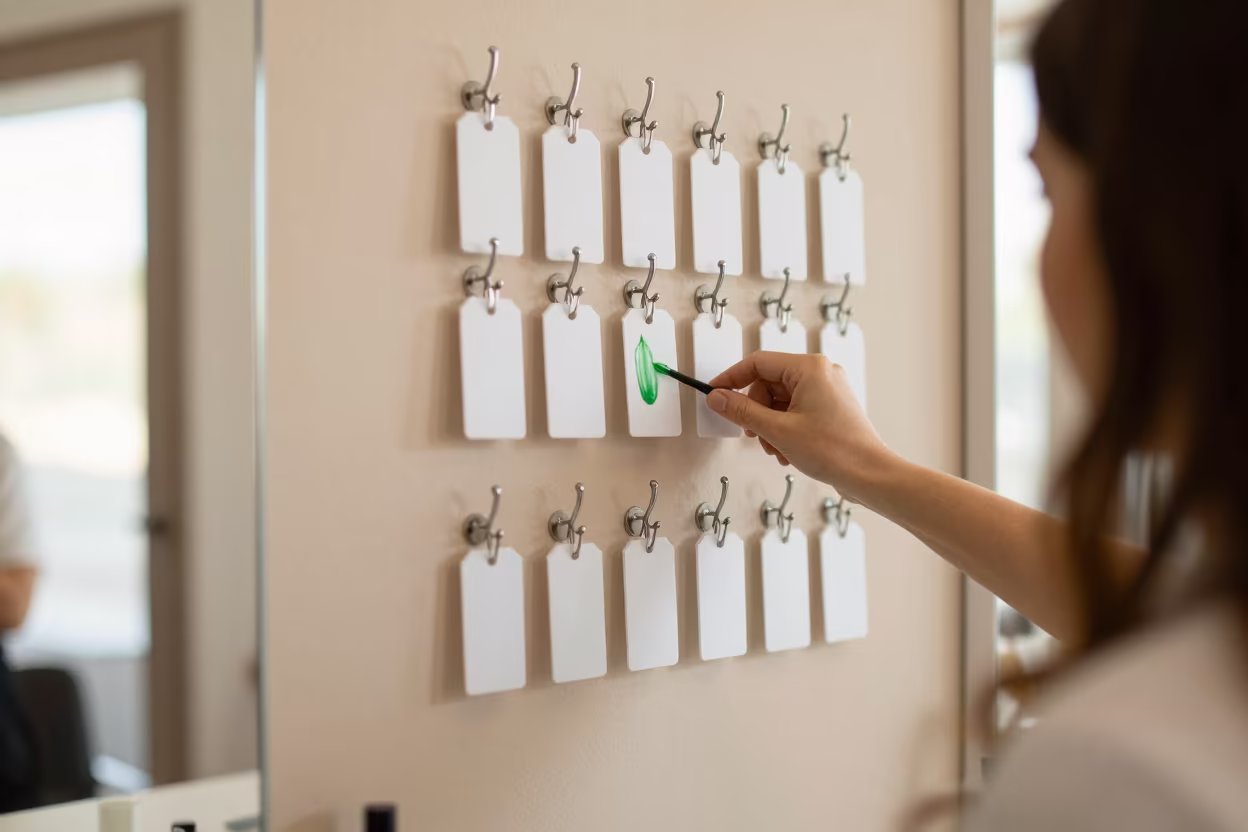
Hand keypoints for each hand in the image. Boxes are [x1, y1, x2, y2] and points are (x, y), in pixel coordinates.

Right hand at [706, 352, 892, 504]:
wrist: (869, 475)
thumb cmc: (835, 451)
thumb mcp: (777, 430)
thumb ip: (742, 411)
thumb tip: (718, 398)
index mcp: (810, 368)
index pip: (758, 363)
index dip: (732, 379)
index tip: (715, 394)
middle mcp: (821, 373)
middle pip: (769, 383)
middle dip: (757, 412)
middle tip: (754, 434)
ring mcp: (828, 390)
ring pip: (781, 400)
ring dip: (770, 425)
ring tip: (777, 448)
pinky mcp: (831, 407)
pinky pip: (796, 410)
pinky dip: (785, 429)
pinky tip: (789, 451)